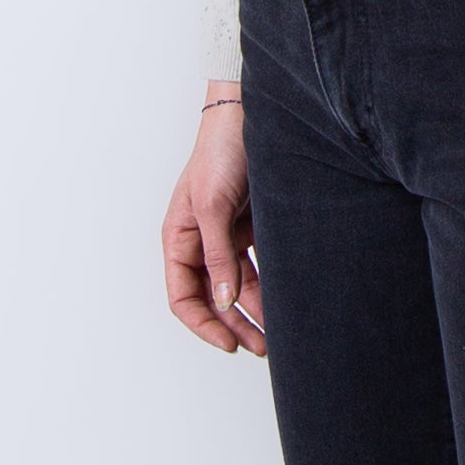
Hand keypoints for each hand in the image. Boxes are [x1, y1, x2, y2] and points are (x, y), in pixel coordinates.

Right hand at [160, 87, 265, 355]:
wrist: (250, 116)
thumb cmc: (221, 152)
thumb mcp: (213, 206)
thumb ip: (217, 254)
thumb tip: (222, 299)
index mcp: (179, 239)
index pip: (183, 296)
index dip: (204, 324)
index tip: (229, 343)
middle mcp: (202, 242)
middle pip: (214, 297)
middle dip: (234, 325)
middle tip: (260, 348)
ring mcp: (228, 236)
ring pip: (240, 286)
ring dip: (256, 310)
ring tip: (278, 335)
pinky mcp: (253, 226)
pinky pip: (260, 265)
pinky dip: (270, 285)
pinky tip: (285, 301)